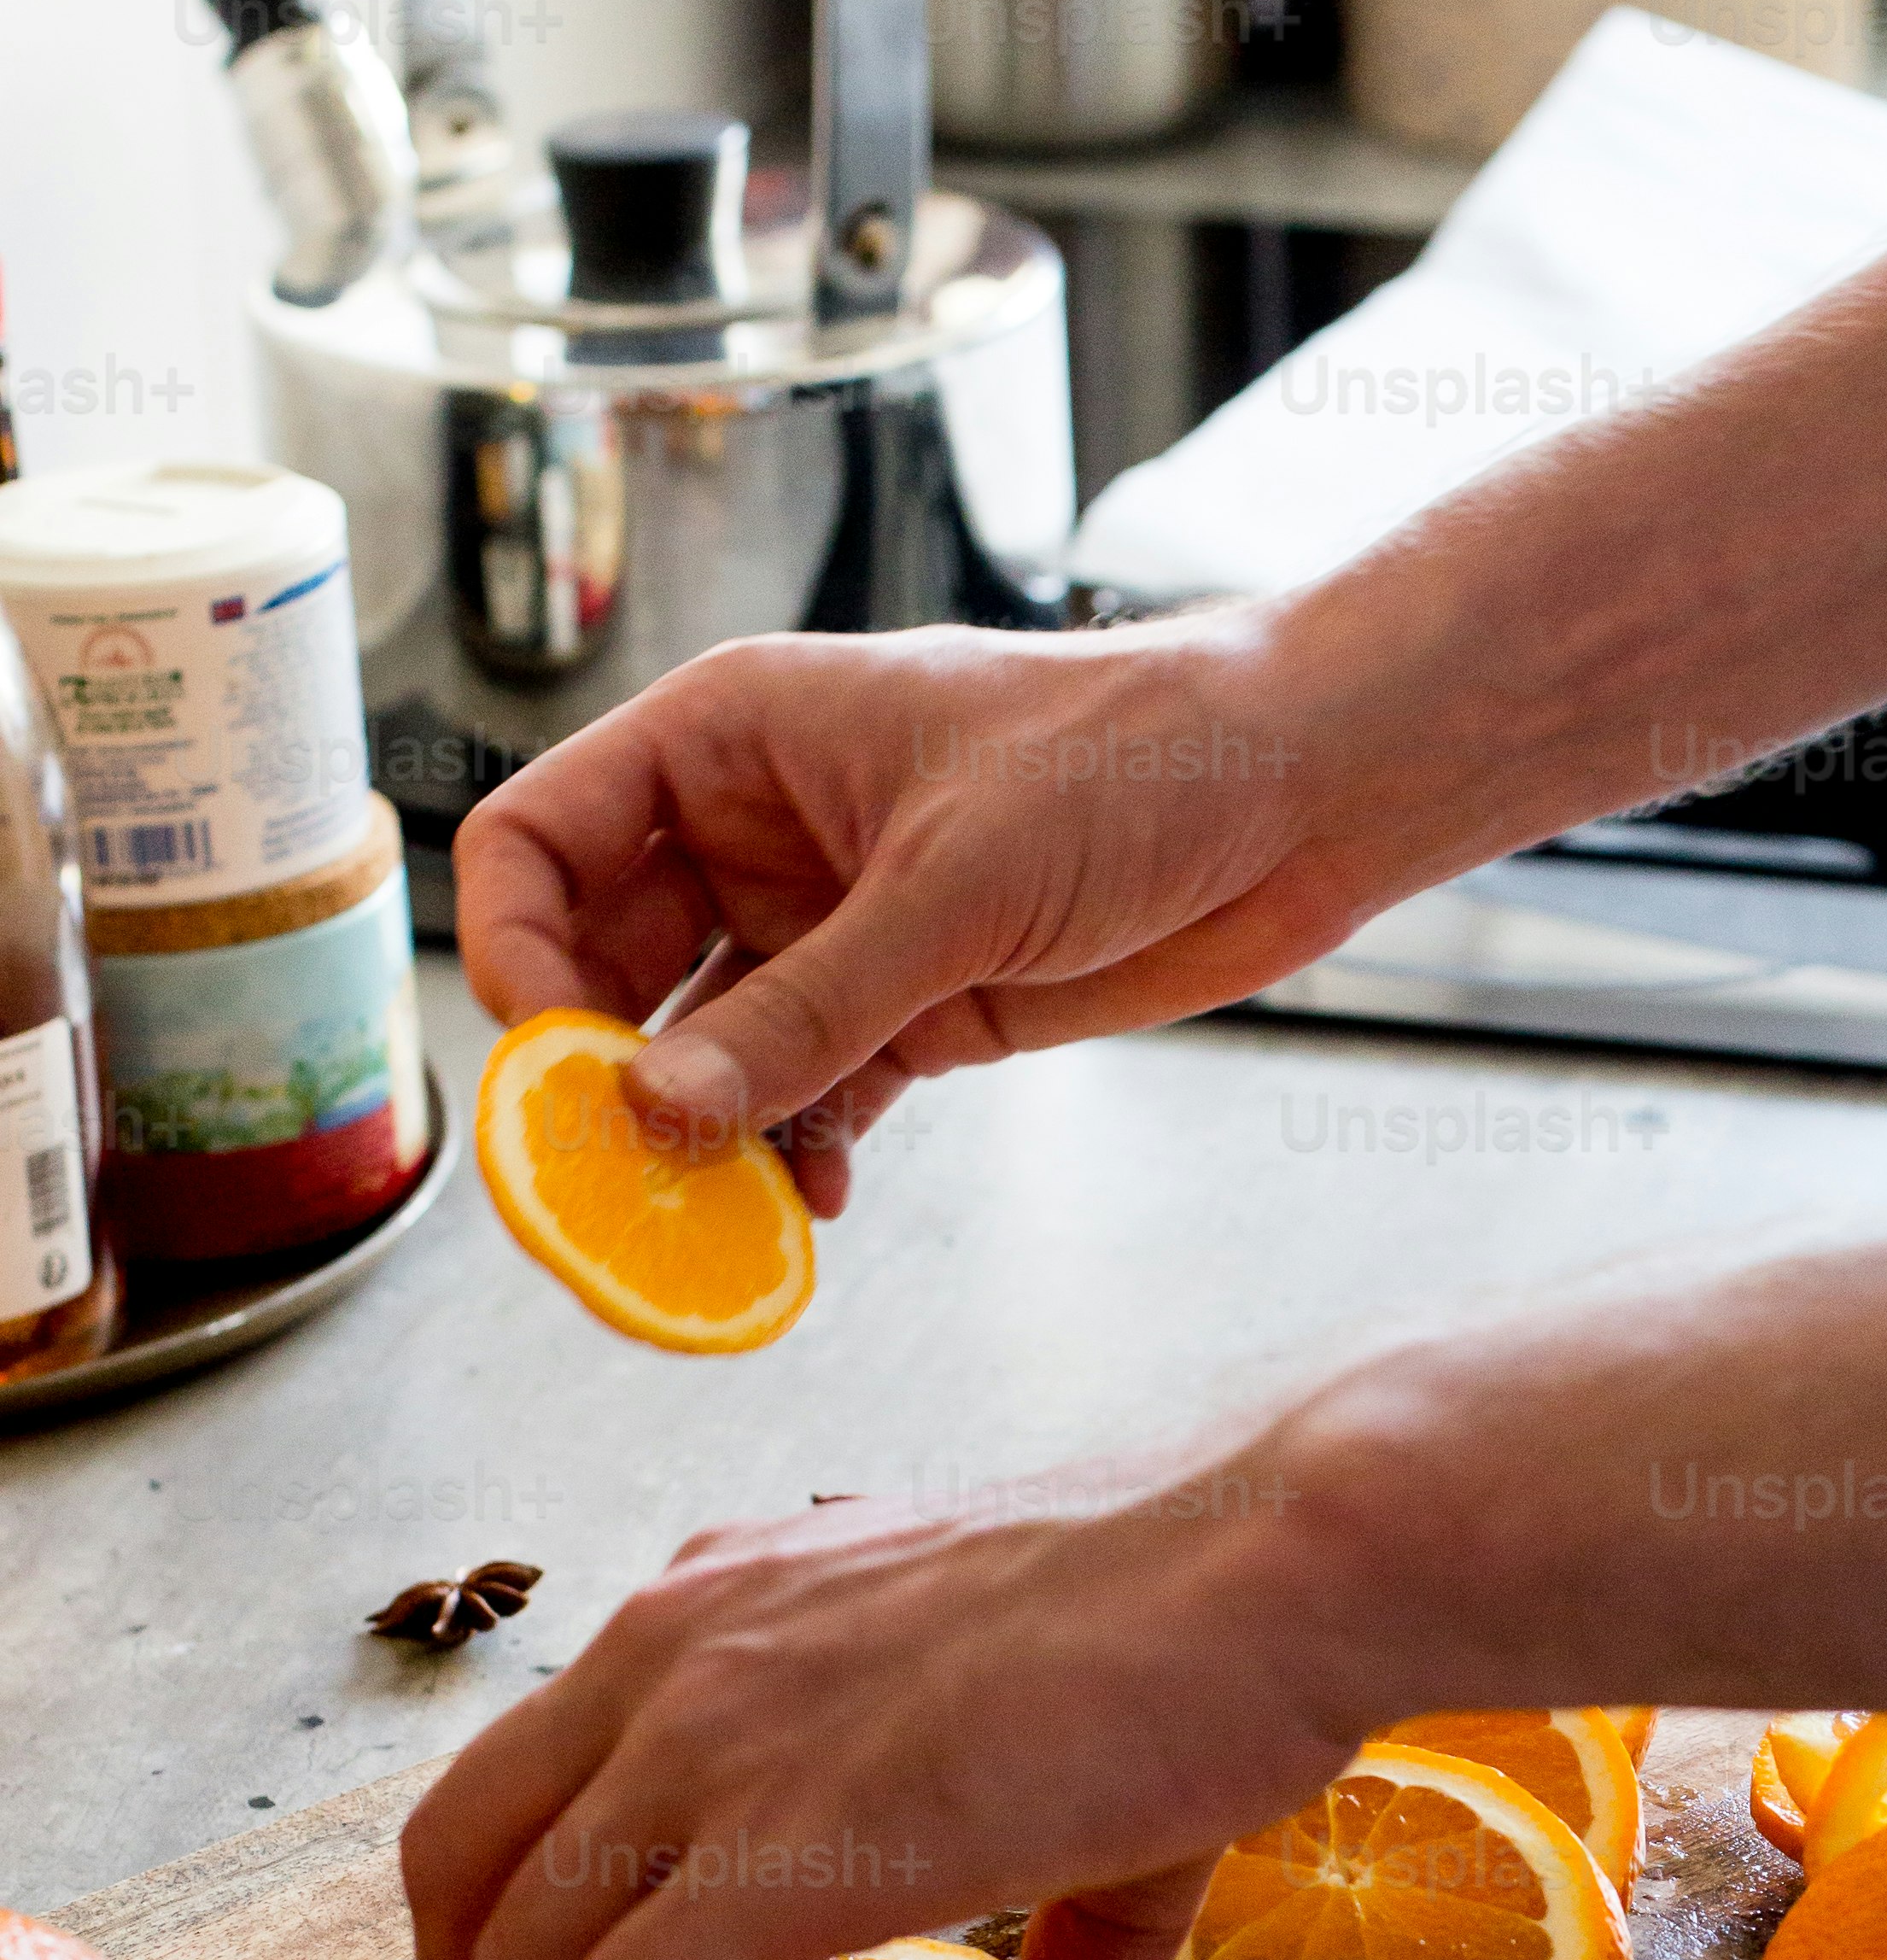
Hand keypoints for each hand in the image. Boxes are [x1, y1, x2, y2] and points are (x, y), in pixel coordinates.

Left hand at [399, 1453, 1376, 1959]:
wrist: (1281, 1568)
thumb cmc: (1208, 1627)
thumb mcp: (1072, 1735)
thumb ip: (1052, 1881)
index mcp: (725, 1602)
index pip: (531, 1765)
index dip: (522, 1913)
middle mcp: (677, 1650)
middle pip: (457, 1857)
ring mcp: (712, 1742)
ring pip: (510, 1954)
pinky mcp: (777, 1851)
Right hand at [453, 614, 1423, 1210]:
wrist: (1298, 793)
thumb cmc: (1131, 760)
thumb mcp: (951, 884)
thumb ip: (803, 1009)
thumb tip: (655, 1114)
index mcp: (729, 738)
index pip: (541, 837)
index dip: (516, 948)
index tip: (550, 1060)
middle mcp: (757, 830)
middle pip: (606, 962)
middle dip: (601, 1073)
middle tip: (611, 1179)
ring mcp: (831, 923)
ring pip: (710, 1048)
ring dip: (703, 1136)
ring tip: (708, 1221)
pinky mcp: (912, 1005)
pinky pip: (810, 1095)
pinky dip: (797, 1156)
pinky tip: (810, 1211)